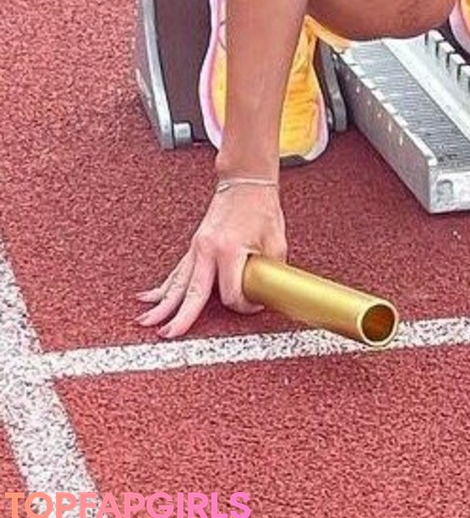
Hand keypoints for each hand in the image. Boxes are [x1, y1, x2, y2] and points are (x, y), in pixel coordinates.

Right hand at [135, 182, 286, 338]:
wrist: (246, 182)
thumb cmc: (261, 207)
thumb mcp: (276, 241)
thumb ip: (271, 270)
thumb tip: (271, 292)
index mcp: (229, 249)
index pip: (231, 293)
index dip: (243, 305)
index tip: (253, 305)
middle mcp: (208, 250)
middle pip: (192, 291)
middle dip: (180, 316)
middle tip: (168, 335)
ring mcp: (197, 247)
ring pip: (177, 282)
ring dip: (161, 304)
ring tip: (145, 321)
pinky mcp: (195, 246)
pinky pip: (177, 271)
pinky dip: (163, 287)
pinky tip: (148, 298)